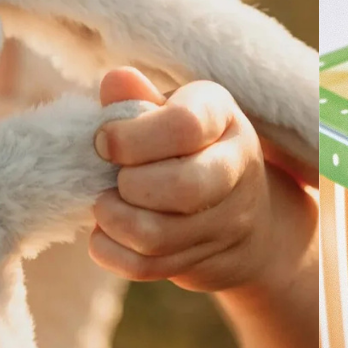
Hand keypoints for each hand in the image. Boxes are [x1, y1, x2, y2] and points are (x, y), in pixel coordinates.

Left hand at [89, 67, 317, 292]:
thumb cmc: (190, 147)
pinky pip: (150, 267)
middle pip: (183, 187)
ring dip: (116, 222)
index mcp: (222, 117)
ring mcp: (225, 221)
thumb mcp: (172, 112)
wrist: (245, 212)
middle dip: (130, 186)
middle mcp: (235, 167)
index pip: (184, 126)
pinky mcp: (205, 258)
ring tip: (102, 206)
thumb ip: (139, 99)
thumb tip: (115, 81)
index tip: (103, 141)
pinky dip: (113, 253)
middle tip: (112, 181)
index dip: (132, 138)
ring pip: (160, 235)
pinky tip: (104, 234)